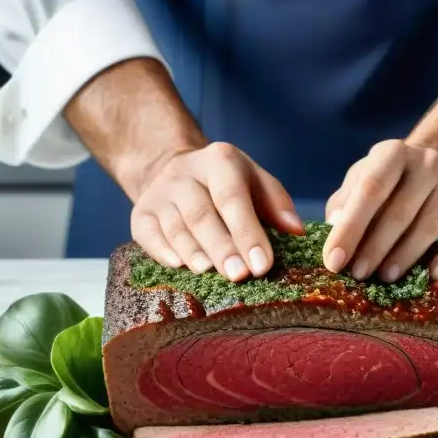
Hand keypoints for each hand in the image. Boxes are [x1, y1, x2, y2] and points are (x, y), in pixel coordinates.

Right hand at [127, 142, 302, 280]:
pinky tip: (178, 266)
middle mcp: (185, 173)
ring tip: (209, 273)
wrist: (174, 169)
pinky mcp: (140, 213)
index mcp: (220, 161)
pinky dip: (162, 251)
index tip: (262, 265)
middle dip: (222, 248)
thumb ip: (277, 204)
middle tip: (239, 276)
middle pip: (202, 215)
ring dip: (193, 252)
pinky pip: (147, 234)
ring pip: (175, 226)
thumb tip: (297, 231)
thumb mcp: (255, 181)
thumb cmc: (227, 185)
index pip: (233, 198)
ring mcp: (159, 193)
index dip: (247, 232)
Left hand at [322, 140, 437, 281]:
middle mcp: (427, 162)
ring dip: (406, 256)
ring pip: (430, 225)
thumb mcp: (363, 179)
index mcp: (392, 153)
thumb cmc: (392, 181)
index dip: (350, 229)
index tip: (333, 261)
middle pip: (400, 211)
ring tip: (386, 278)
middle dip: (376, 248)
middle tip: (358, 275)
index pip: (369, 190)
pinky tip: (433, 275)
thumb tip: (334, 227)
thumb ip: (344, 202)